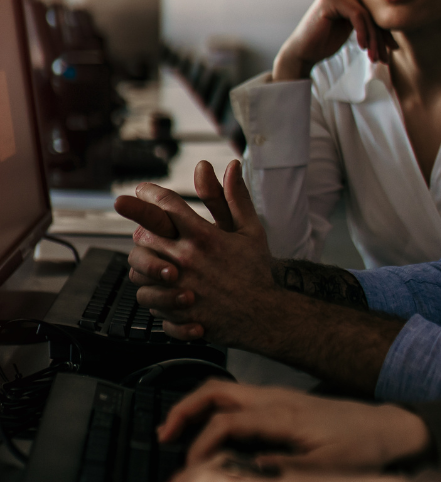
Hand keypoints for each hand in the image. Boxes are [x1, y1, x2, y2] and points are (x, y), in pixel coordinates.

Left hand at [114, 160, 279, 347]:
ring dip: (143, 262)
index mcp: (204, 237)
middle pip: (143, 234)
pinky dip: (151, 292)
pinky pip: (145, 298)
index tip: (140, 189)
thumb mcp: (251, 229)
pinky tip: (165, 288)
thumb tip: (232, 166)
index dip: (148, 193)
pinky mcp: (173, 310)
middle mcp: (186, 259)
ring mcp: (177, 286)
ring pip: (137, 269)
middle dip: (142, 228)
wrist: (263, 315)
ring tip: (156, 260)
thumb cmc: (256, 270)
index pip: (166, 205)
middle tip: (149, 228)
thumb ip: (235, 197)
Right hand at [159, 380, 431, 470]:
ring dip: (198, 409)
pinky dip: (216, 411)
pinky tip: (213, 433)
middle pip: (217, 391)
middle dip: (184, 410)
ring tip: (177, 433)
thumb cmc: (363, 448)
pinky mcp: (285, 403)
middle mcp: (278, 398)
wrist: (391, 428)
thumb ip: (280, 470)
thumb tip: (240, 475)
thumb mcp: (323, 467)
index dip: (201, 449)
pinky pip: (240, 399)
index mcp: (284, 414)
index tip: (192, 475)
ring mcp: (281, 397)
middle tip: (163, 436)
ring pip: (227, 392)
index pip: (225, 424)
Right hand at [273, 0, 394, 80]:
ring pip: (366, 15)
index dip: (383, 32)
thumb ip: (367, 22)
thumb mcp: (351, 30)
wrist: (303, 52)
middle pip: (370, 13)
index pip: (371, 12)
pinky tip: (363, 47)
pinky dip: (363, 33)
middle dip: (380, 38)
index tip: (391, 50)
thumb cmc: (324, 42)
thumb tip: (391, 25)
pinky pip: (357, 15)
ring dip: (374, 39)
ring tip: (374, 57)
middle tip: (385, 58)